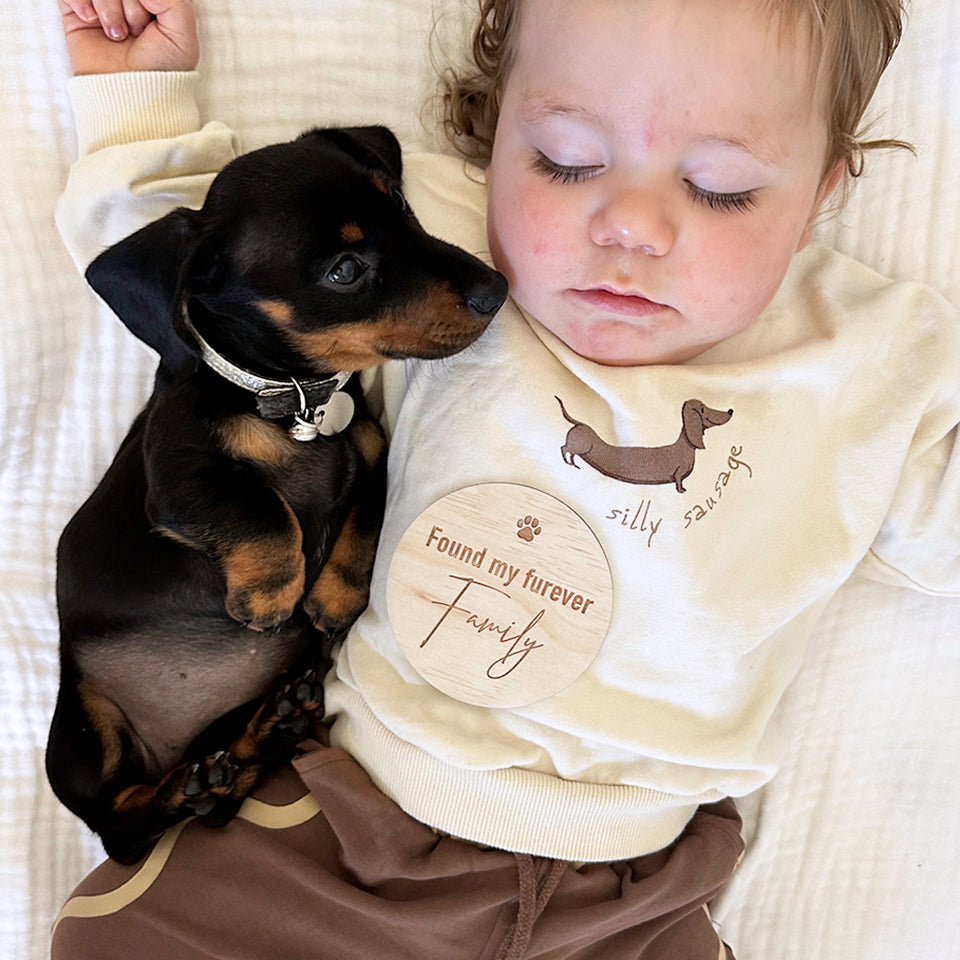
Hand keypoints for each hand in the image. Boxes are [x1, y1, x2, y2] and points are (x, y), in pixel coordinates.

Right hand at [60, 0, 198, 74]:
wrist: (129, 96)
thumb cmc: (160, 70)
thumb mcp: (183, 35)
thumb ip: (174, 0)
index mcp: (153, 0)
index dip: (145, 1)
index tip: (150, 25)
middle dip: (130, 6)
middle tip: (133, 32)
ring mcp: (101, 2)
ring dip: (107, 6)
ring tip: (115, 34)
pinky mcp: (75, 9)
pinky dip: (79, 0)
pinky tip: (91, 20)